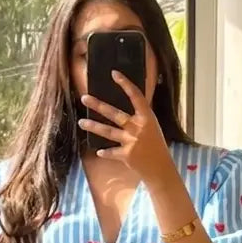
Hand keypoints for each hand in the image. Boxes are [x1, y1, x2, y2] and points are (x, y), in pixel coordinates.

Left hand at [80, 72, 177, 187]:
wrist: (161, 168)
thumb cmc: (157, 146)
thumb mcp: (152, 127)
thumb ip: (139, 118)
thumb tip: (124, 109)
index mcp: (147, 117)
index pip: (136, 96)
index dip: (125, 84)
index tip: (114, 74)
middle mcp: (138, 127)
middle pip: (115, 114)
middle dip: (98, 105)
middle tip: (84, 98)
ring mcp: (131, 141)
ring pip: (108, 132)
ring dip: (93, 126)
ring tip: (81, 122)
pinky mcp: (126, 155)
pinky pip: (111, 152)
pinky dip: (105, 153)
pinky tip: (98, 152)